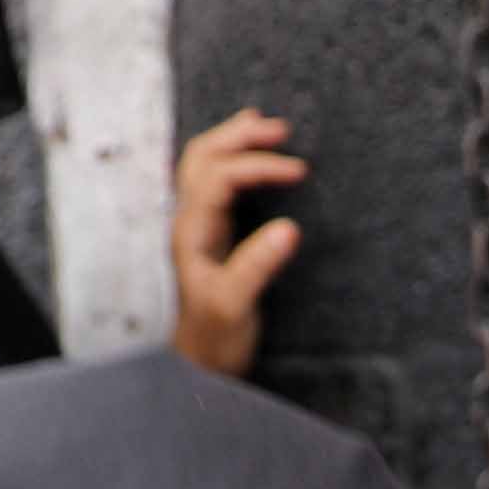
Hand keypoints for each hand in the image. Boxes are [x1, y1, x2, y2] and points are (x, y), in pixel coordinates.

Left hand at [168, 108, 302, 377]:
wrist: (200, 361)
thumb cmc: (215, 338)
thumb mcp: (236, 306)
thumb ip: (257, 266)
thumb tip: (289, 228)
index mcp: (192, 232)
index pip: (221, 177)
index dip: (258, 166)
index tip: (299, 171)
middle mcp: (190, 221)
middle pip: (202, 157)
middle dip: (239, 137)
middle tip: (281, 131)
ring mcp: (197, 225)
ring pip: (203, 163)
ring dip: (232, 140)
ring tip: (264, 127)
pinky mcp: (211, 233)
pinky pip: (214, 180)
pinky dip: (233, 158)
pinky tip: (252, 156)